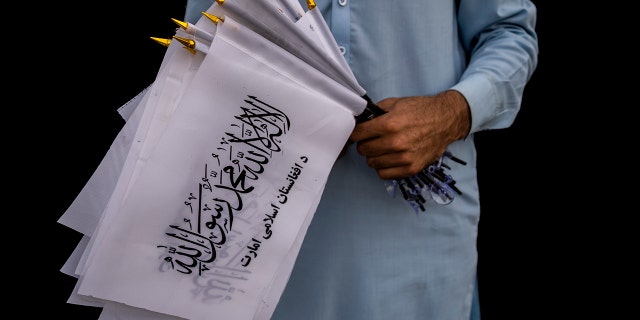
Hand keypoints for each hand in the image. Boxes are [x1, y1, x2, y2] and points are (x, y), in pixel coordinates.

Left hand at [349, 90, 470, 179]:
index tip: (358, 132)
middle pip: (363, 150)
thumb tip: (359, 121)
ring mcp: (404, 158)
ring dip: (374, 156)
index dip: (355, 132)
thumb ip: (375, 113)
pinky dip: (383, 167)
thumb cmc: (421, 110)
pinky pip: (384, 174)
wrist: (446, 120)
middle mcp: (396, 143)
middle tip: (372, 139)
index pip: (357, 134)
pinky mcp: (411, 168)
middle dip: (364, 143)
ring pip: (372, 163)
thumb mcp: (395, 103)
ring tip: (382, 148)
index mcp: (389, 124)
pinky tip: (389, 158)